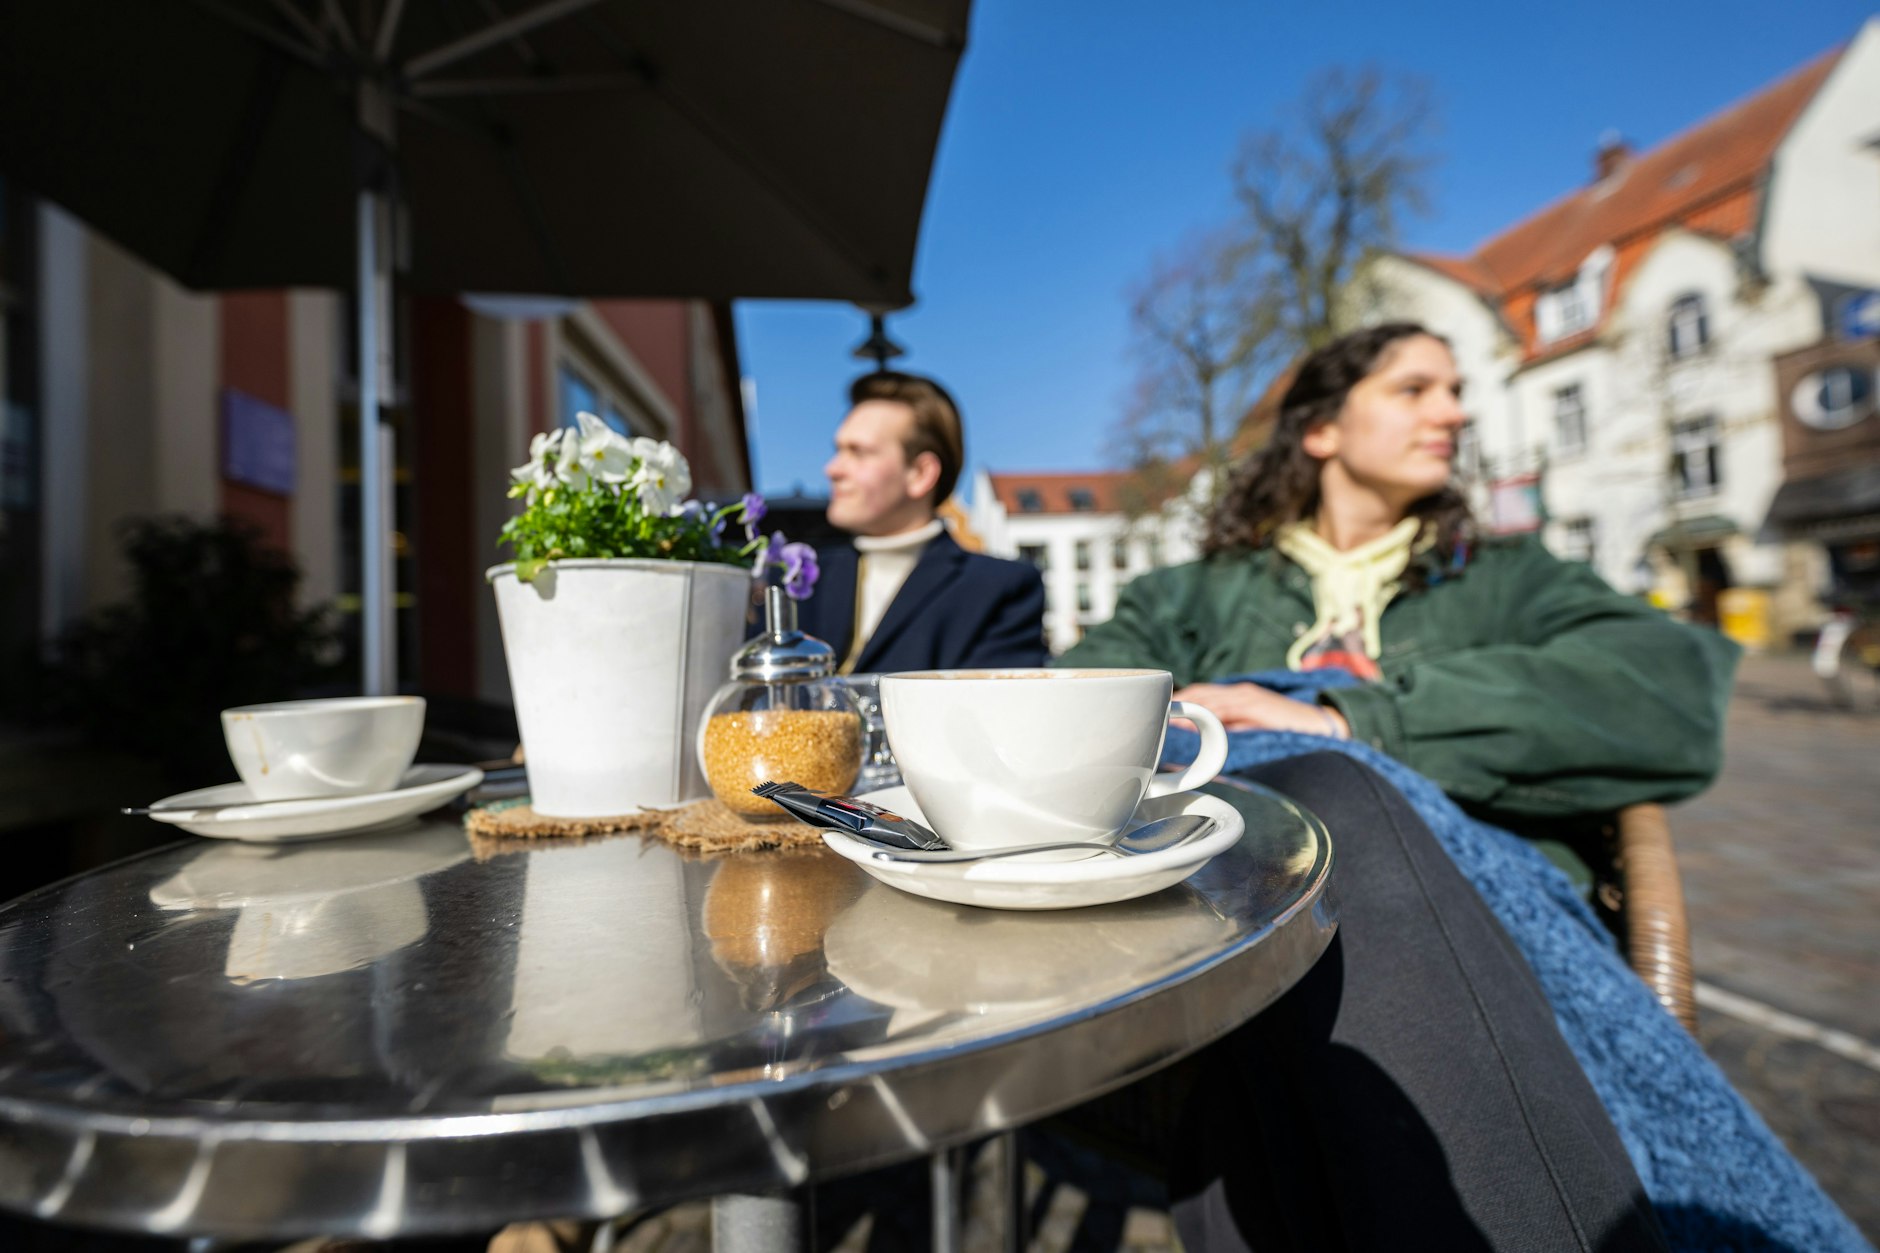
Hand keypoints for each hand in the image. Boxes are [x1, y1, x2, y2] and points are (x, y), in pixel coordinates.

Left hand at [1172, 682, 1348, 737]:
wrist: (1319, 724)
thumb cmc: (1283, 729)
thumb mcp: (1251, 729)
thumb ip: (1229, 731)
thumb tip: (1199, 744)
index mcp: (1236, 696)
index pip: (1200, 694)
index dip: (1180, 701)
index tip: (1159, 712)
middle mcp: (1239, 692)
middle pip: (1200, 693)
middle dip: (1176, 704)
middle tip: (1154, 715)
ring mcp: (1247, 696)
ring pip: (1209, 698)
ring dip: (1186, 707)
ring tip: (1166, 720)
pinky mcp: (1255, 704)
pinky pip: (1225, 707)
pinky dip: (1206, 713)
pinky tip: (1191, 722)